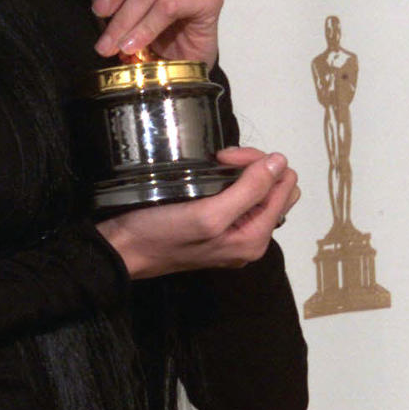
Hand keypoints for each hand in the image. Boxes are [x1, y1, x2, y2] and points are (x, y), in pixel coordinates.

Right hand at [95, 149, 300, 279]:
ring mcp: (237, 234)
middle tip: (221, 159)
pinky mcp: (221, 228)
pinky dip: (233, 180)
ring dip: (244, 170)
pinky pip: (243, 198)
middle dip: (254, 165)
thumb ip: (249, 191)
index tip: (224, 158)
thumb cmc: (163, 232)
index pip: (283, 185)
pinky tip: (212, 175)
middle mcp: (253, 239)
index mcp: (256, 238)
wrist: (125, 251)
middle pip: (277, 188)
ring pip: (261, 190)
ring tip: (216, 164)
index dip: (258, 164)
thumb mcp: (208, 214)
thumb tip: (281, 162)